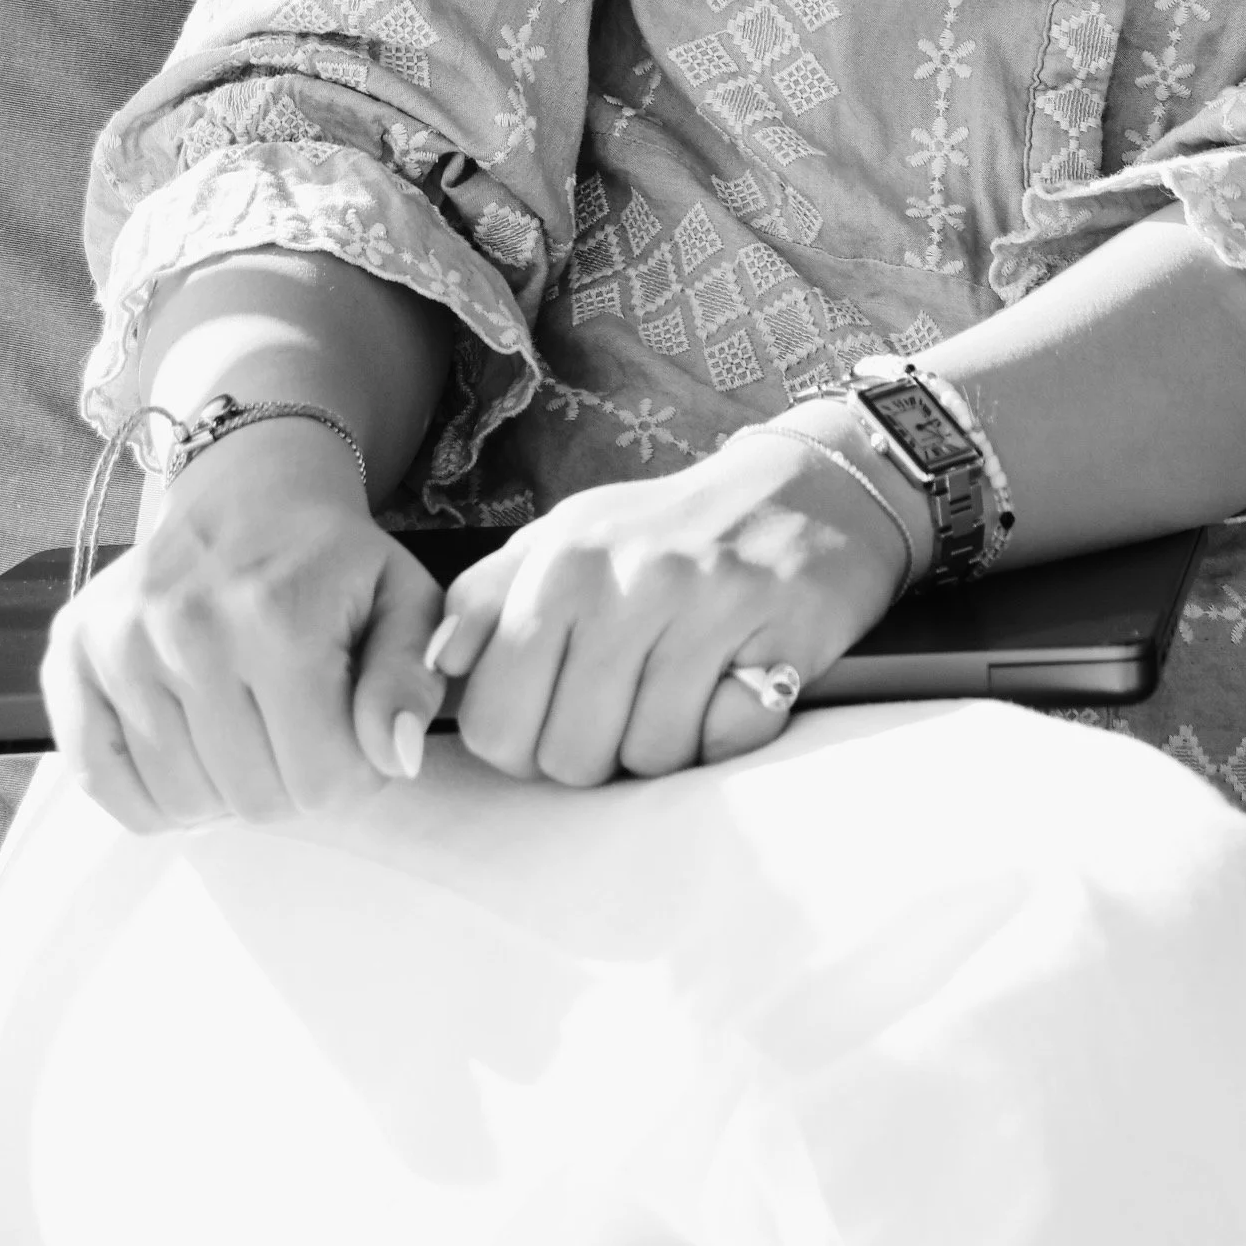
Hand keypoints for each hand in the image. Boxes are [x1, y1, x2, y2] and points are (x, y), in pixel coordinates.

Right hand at [41, 422, 446, 832]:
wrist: (249, 494)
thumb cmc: (333, 561)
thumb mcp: (404, 601)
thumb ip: (409, 680)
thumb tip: (396, 757)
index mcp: (279, 616)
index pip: (322, 783)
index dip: (351, 773)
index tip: (351, 730)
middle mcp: (188, 628)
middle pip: (251, 801)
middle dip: (290, 782)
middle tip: (298, 726)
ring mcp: (120, 641)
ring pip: (181, 802)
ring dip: (223, 787)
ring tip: (247, 726)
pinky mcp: (71, 651)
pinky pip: (99, 780)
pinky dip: (149, 792)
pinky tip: (189, 749)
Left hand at [430, 436, 908, 785]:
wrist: (810, 489)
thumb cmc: (672, 529)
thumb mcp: (567, 538)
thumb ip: (487, 598)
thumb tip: (436, 666)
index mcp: (559, 561)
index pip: (494, 720)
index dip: (521, 740)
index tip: (555, 711)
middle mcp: (626, 578)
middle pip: (567, 754)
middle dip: (593, 752)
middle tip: (626, 702)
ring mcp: (705, 604)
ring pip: (647, 756)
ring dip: (663, 742)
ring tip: (683, 684)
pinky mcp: (777, 631)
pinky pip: (722, 741)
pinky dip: (725, 731)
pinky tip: (733, 680)